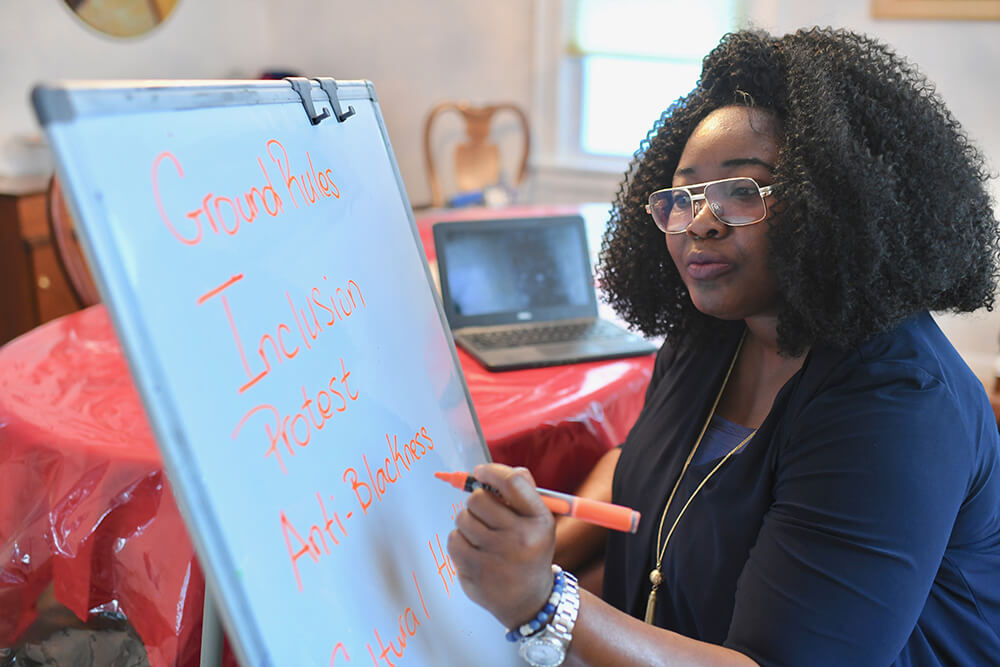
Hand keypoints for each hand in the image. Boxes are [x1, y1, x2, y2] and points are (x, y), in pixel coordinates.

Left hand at [447, 463, 555, 628]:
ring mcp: (496, 557)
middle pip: (479, 499)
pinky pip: (453, 540)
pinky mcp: (475, 572)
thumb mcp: (538, 521)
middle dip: (477, 501)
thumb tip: (495, 471)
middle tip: (484, 513)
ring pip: (462, 518)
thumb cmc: (529, 551)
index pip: (512, 482)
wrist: (530, 600)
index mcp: (538, 520)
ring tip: (481, 534)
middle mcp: (520, 538)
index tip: (481, 472)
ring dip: (467, 521)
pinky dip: (459, 541)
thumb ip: (522, 492)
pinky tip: (473, 549)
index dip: (491, 472)